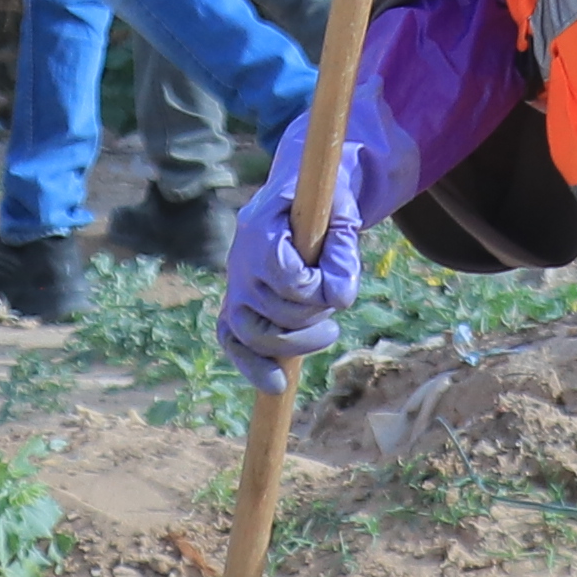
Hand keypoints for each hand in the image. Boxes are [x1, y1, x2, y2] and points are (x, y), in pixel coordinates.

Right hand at [217, 112, 383, 384]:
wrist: (296, 192)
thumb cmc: (322, 199)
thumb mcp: (342, 211)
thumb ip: (342, 250)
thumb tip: (339, 298)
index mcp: (260, 228)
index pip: (284, 276)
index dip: (315, 289)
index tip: (337, 283)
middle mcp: (240, 260)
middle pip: (272, 310)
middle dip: (313, 315)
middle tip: (337, 301)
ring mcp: (236, 284)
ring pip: (253, 332)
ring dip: (296, 341)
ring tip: (328, 330)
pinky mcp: (237, 303)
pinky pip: (233, 340)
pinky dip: (252, 364)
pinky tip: (276, 385)